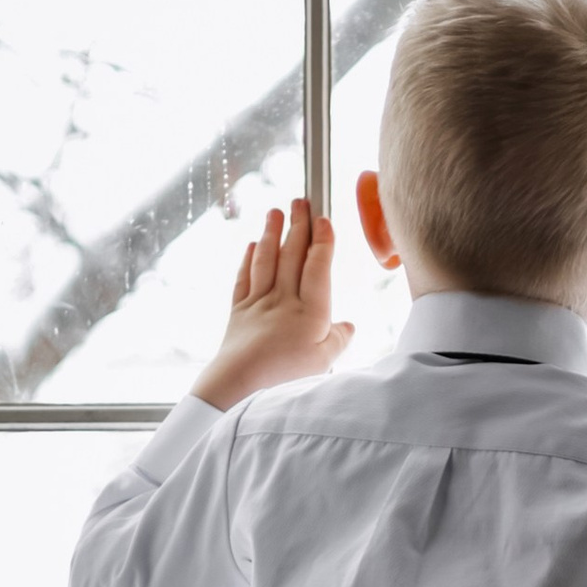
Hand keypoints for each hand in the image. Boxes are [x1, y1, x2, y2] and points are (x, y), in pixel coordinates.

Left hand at [191, 199, 352, 412]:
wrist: (238, 386)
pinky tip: (251, 246)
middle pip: (291, 255)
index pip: (318, 266)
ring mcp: (258, 304)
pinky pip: (243, 279)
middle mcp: (283, 300)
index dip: (322, 241)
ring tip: (274, 211)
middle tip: (300, 200)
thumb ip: (337, 341)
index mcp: (310, 311)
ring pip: (265, 260)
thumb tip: (348, 326)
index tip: (323, 219)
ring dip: (271, 233)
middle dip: (297, 225)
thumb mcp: (323, 364)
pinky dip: (247, 260)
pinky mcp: (238, 313)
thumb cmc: (285, 378)